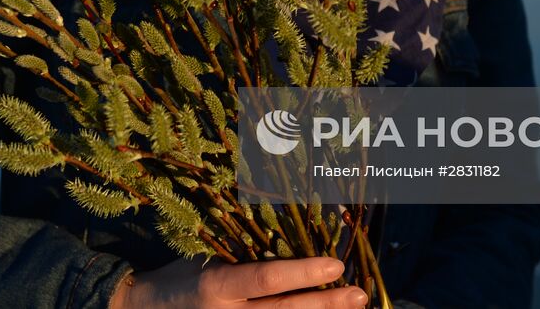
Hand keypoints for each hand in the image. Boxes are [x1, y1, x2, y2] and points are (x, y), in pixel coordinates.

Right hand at [109, 256, 366, 308]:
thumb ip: (244, 256)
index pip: (266, 279)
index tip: (335, 265)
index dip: (303, 273)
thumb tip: (292, 238)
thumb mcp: (207, 258)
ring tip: (350, 306)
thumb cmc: (180, 277)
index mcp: (216, 285)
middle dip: (326, 306)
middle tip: (359, 295)